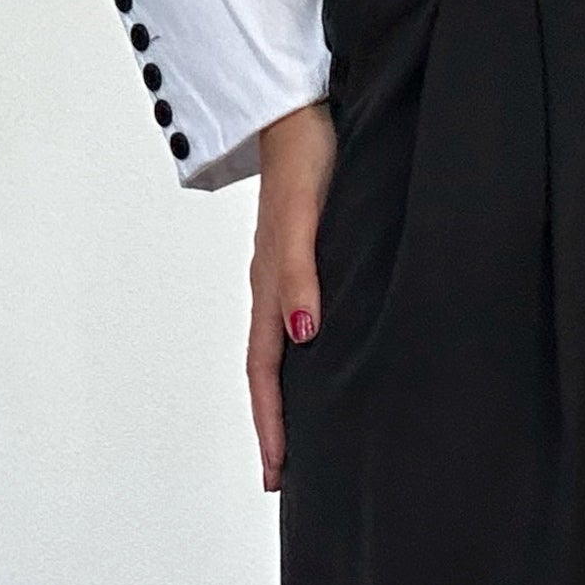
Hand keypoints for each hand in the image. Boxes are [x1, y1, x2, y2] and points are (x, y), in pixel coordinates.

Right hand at [247, 102, 337, 493]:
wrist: (300, 108)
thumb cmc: (308, 157)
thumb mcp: (305, 219)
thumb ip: (301, 275)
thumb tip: (301, 335)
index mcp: (270, 287)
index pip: (265, 373)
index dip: (271, 425)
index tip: (276, 474)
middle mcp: (273, 289)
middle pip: (267, 374)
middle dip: (273, 427)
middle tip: (282, 477)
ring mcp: (285, 276)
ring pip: (279, 352)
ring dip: (285, 400)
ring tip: (299, 439)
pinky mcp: (302, 259)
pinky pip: (294, 324)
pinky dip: (301, 362)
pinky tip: (319, 369)